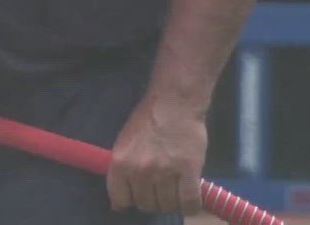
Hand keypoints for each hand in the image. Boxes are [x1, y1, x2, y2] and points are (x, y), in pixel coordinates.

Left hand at [107, 96, 206, 215]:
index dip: (129, 202)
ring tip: (175, 190)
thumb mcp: (124, 142)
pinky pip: (189, 203)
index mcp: (119, 163)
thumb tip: (123, 193)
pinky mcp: (188, 172)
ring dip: (171, 202)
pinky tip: (189, 199)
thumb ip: (123, 167)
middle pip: (145, 205)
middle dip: (152, 200)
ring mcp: (164, 172)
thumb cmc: (147, 119)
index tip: (136, 198)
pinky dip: (190, 206)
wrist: (173, 103)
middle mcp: (139, 171)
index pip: (120, 200)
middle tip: (160, 190)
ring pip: (167, 206)